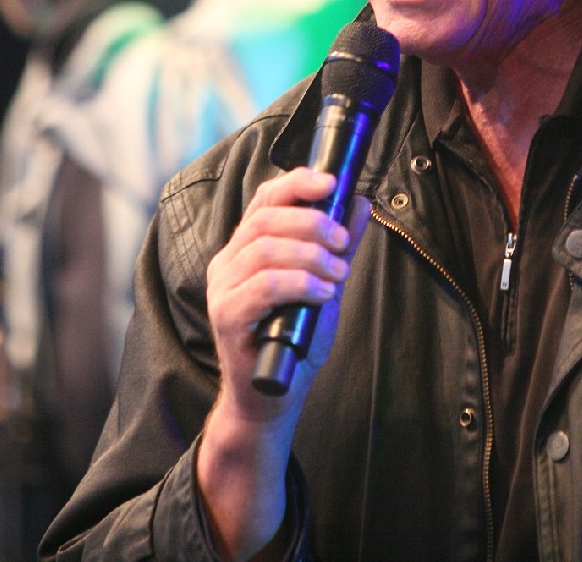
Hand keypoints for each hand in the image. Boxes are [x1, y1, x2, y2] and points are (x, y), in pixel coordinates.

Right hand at [197, 167, 371, 558]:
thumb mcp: (323, 285)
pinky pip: (262, 287)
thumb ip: (337, 246)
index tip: (332, 182)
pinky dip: (298, 283)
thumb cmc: (293, 340)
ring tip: (338, 273)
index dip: (297, 184)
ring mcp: (222, 289)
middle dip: (312, 222)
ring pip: (264, 249)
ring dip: (310, 255)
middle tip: (343, 241)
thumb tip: (359, 203)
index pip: (265, 199)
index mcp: (246, 248)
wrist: (270, 398)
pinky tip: (322, 293)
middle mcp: (227, 262)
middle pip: (265, 218)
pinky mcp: (225, 317)